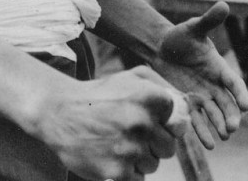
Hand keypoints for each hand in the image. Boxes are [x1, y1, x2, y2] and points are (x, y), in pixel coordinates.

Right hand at [40, 65, 176, 180]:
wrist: (60, 112)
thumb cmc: (101, 95)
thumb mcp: (130, 77)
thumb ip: (163, 87)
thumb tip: (188, 109)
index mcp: (148, 96)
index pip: (178, 121)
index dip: (163, 122)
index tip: (145, 117)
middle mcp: (141, 121)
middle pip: (169, 147)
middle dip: (152, 143)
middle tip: (128, 131)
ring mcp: (130, 148)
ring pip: (153, 164)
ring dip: (139, 157)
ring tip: (116, 141)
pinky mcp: (118, 172)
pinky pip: (139, 179)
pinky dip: (127, 171)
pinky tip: (111, 155)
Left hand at [153, 1, 247, 148]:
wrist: (159, 48)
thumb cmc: (180, 36)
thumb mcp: (194, 27)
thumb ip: (209, 20)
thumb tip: (224, 4)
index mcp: (219, 68)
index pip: (234, 83)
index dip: (241, 94)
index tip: (246, 105)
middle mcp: (213, 85)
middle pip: (227, 104)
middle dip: (231, 116)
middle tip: (232, 127)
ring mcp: (201, 96)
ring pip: (214, 115)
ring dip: (218, 126)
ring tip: (222, 137)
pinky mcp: (187, 103)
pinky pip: (197, 120)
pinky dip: (202, 132)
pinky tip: (208, 144)